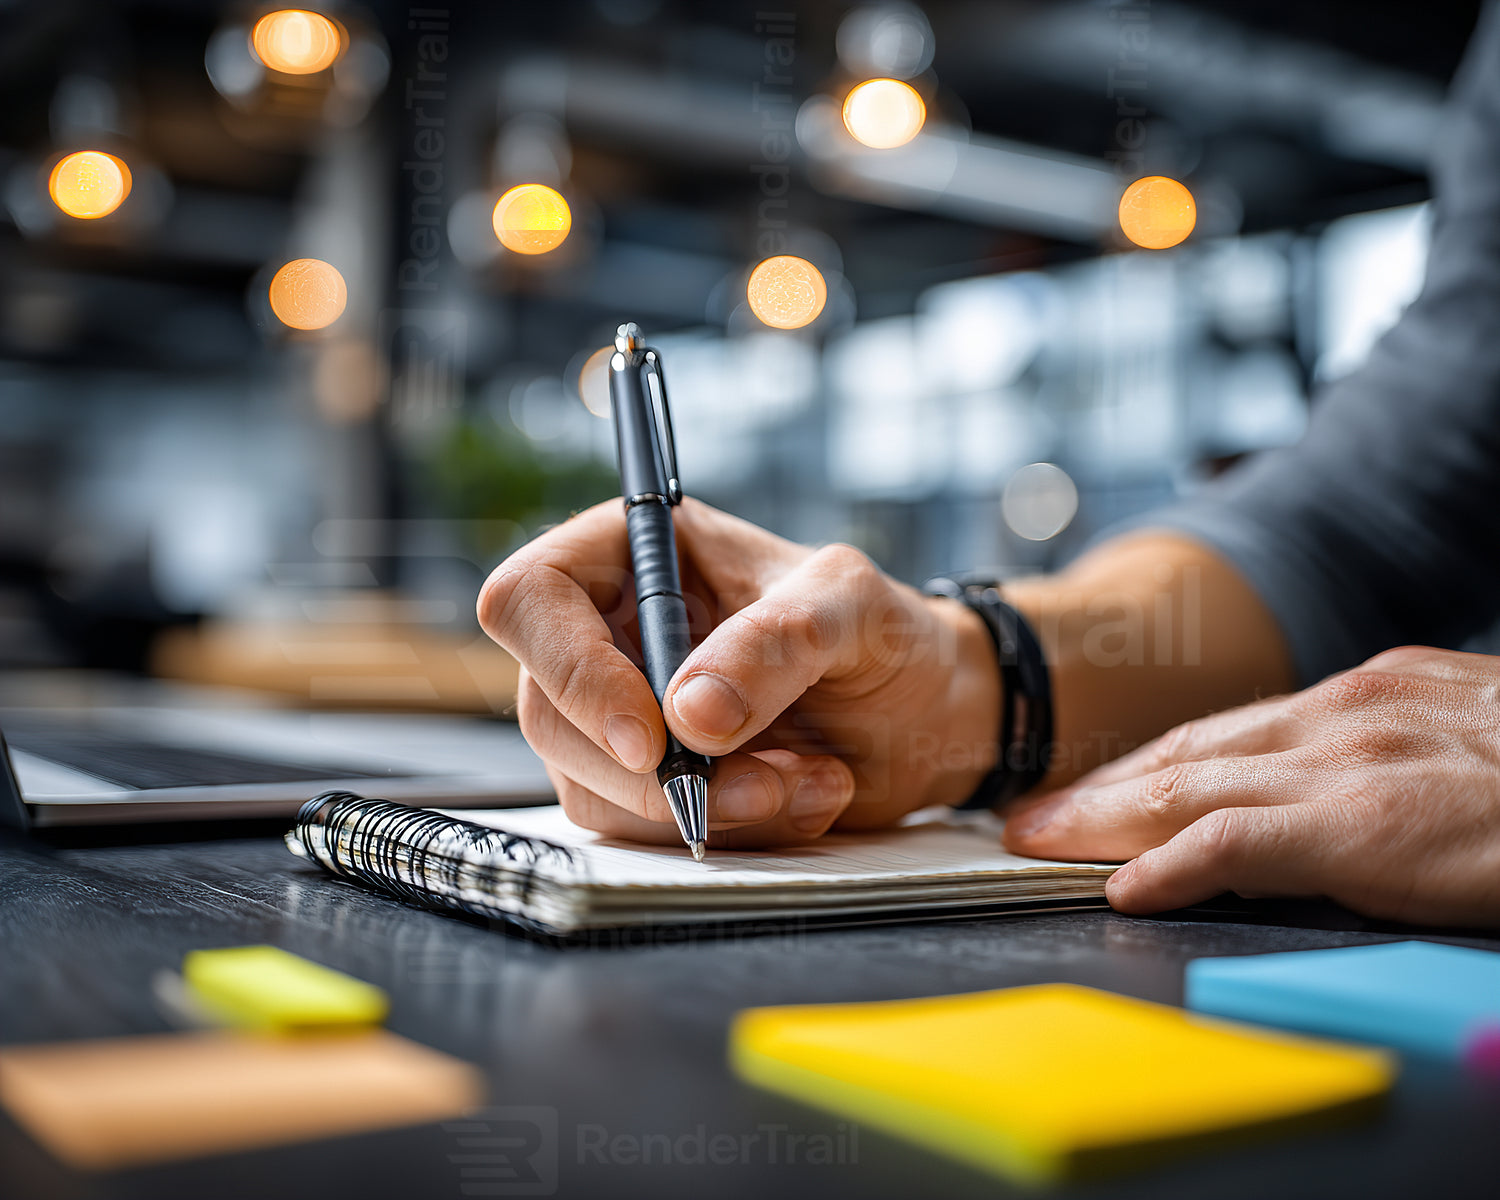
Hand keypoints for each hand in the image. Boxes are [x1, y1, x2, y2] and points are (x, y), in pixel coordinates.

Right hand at [477, 499, 999, 847]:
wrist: (926, 715)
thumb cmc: (884, 634)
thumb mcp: (850, 610)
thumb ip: (776, 644)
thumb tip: (688, 715)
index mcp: (634, 553)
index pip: (531, 600)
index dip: (574, 673)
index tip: (655, 737)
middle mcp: (609, 633)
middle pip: (549, 713)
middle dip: (658, 771)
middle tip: (760, 781)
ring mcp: (619, 715)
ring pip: (594, 788)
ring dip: (702, 809)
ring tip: (808, 782)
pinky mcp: (648, 785)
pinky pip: (645, 833)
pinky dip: (727, 833)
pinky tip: (800, 799)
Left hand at [1003, 646, 1499, 927]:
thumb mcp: (1449, 737)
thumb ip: (1371, 755)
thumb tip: (1309, 792)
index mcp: (1358, 697)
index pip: (1220, 731)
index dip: (1142, 764)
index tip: (1088, 788)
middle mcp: (1337, 715)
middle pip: (1185, 753)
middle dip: (1097, 788)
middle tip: (1024, 814)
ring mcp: (1344, 762)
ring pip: (1188, 785)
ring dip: (1100, 818)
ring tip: (1036, 840)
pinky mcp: (1362, 821)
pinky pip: (1236, 840)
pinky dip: (1171, 862)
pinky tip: (1125, 884)